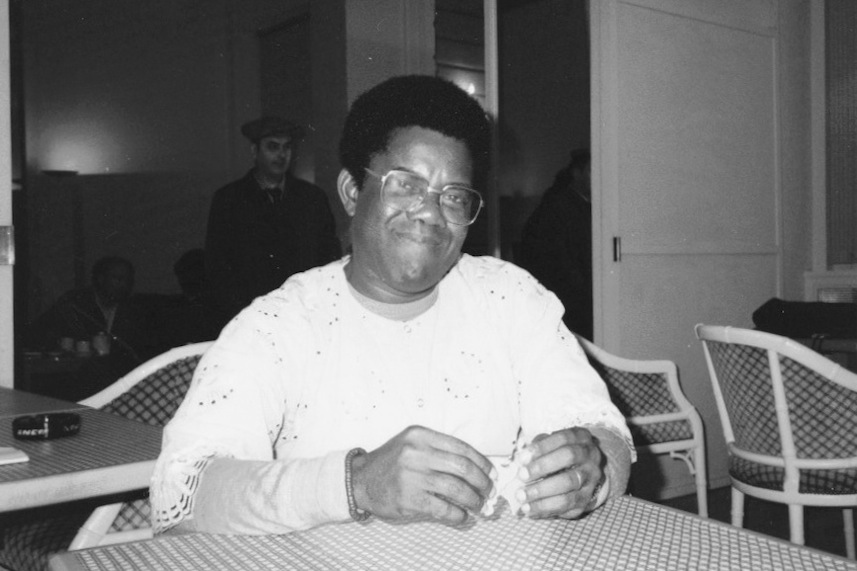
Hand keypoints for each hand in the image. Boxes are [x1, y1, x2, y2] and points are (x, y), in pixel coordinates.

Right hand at [351, 425, 495, 524]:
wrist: (360, 480)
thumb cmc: (391, 462)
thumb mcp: (412, 444)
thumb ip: (439, 450)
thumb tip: (477, 468)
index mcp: (420, 435)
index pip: (461, 447)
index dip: (482, 462)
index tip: (491, 473)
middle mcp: (416, 452)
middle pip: (463, 467)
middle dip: (482, 482)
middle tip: (488, 491)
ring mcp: (411, 476)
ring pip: (456, 488)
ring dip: (473, 499)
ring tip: (478, 505)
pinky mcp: (408, 498)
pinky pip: (442, 507)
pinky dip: (457, 513)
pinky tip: (461, 515)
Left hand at [515, 427, 604, 518]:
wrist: (581, 474)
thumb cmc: (558, 454)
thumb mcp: (551, 444)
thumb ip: (538, 448)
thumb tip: (522, 459)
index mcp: (581, 438)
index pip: (563, 438)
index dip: (542, 447)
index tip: (522, 458)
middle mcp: (590, 457)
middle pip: (568, 457)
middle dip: (542, 466)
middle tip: (521, 476)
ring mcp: (591, 479)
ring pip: (569, 483)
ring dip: (542, 490)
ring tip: (522, 496)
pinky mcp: (586, 499)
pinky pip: (567, 505)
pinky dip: (545, 507)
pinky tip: (529, 509)